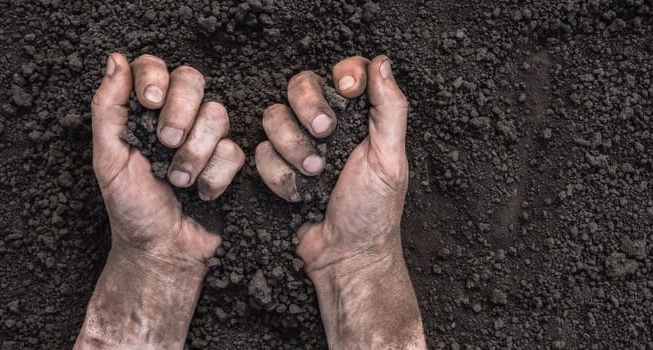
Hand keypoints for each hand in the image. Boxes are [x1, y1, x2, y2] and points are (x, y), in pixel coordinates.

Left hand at [75, 53, 243, 348]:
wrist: (165, 249)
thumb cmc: (132, 208)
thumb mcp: (107, 159)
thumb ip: (108, 109)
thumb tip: (115, 60)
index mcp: (143, 112)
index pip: (155, 67)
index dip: (156, 78)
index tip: (149, 103)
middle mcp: (178, 117)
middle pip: (193, 79)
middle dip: (181, 111)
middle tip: (166, 142)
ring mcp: (206, 137)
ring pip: (218, 114)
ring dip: (195, 153)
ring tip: (179, 181)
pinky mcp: (230, 161)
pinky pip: (234, 151)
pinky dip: (214, 176)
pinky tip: (202, 193)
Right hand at [255, 55, 424, 348]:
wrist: (344, 255)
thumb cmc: (373, 211)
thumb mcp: (390, 158)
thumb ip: (390, 108)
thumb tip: (382, 62)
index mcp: (360, 118)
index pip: (345, 72)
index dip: (342, 73)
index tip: (347, 89)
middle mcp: (328, 126)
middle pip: (300, 84)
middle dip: (307, 105)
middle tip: (324, 131)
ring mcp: (299, 145)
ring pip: (274, 117)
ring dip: (293, 146)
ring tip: (315, 174)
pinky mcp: (277, 168)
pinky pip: (261, 154)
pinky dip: (280, 176)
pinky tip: (300, 194)